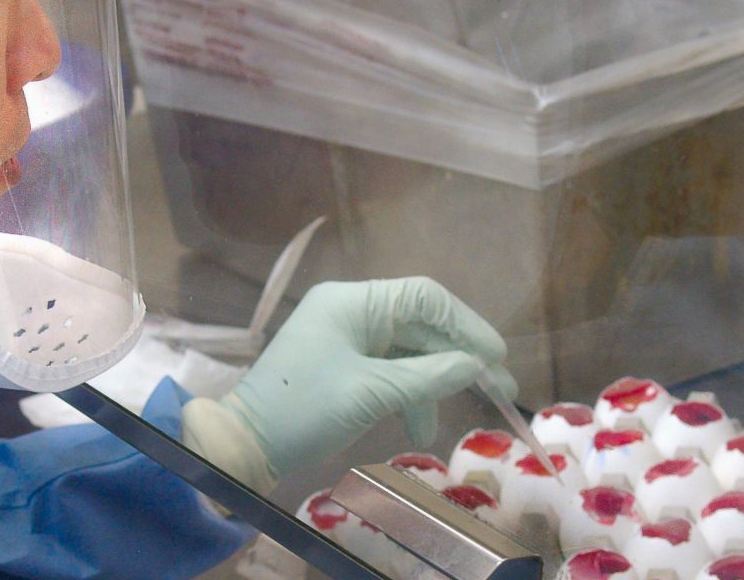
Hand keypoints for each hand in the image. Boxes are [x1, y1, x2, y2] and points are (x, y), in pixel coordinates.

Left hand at [186, 278, 512, 483]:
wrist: (243, 446)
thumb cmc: (302, 410)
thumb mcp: (371, 394)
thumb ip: (428, 377)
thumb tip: (477, 366)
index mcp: (352, 302)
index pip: (425, 298)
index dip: (466, 324)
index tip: (496, 357)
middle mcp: (351, 311)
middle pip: (420, 326)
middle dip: (458, 360)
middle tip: (500, 391)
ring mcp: (345, 338)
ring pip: (407, 353)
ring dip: (431, 386)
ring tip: (448, 424)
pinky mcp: (341, 366)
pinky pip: (387, 371)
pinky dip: (406, 396)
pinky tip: (416, 428)